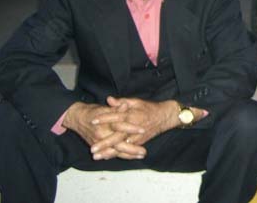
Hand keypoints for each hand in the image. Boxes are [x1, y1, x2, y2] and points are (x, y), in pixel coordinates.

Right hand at [62, 101, 145, 160]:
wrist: (77, 118)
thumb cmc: (93, 112)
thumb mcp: (104, 108)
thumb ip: (116, 108)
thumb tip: (125, 105)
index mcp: (105, 123)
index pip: (120, 126)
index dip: (131, 128)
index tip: (143, 130)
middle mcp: (101, 135)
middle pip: (118, 144)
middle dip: (132, 149)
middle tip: (144, 152)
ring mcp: (99, 143)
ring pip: (115, 151)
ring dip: (128, 154)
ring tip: (141, 155)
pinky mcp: (97, 148)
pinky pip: (110, 154)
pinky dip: (120, 155)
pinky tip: (130, 157)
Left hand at [92, 97, 207, 146]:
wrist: (165, 117)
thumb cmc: (149, 108)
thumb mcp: (136, 101)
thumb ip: (122, 102)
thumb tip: (109, 99)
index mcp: (132, 114)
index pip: (116, 116)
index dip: (104, 118)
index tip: (92, 121)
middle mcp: (134, 126)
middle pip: (117, 135)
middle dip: (104, 143)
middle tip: (92, 148)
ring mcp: (137, 136)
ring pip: (122, 145)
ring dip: (109, 152)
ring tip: (97, 156)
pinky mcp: (140, 142)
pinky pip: (128, 150)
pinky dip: (118, 154)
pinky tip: (108, 157)